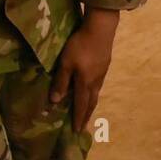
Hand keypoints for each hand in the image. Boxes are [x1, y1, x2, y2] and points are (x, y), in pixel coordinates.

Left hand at [51, 7, 118, 132]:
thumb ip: (61, 82)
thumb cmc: (80, 45)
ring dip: (91, 105)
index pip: (81, 104)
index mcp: (85, 83)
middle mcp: (95, 81)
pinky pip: (99, 85)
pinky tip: (92, 89)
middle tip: (84, 126)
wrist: (101, 29)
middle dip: (86, 115)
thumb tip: (55, 102)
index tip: (76, 131)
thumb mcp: (66, 63)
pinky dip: (94, 93)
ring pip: (96, 93)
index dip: (78, 118)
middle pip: (91, 102)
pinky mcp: (105, 64)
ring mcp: (102, 73)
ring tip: (88, 111)